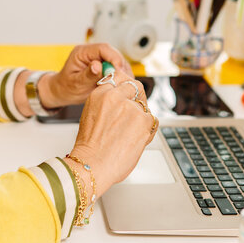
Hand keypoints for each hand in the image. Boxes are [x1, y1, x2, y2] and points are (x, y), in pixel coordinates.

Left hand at [38, 43, 132, 107]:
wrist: (63, 91)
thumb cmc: (66, 87)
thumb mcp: (75, 83)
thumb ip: (87, 74)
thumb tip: (98, 66)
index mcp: (82, 52)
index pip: (103, 48)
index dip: (114, 58)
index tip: (119, 72)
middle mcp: (92, 52)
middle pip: (113, 54)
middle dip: (120, 66)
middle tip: (124, 81)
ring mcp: (99, 58)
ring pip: (118, 60)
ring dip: (123, 72)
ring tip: (124, 85)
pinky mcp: (104, 65)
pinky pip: (117, 68)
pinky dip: (121, 76)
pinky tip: (121, 85)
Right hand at [63, 72, 157, 200]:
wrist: (92, 165)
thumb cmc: (90, 146)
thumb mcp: (91, 115)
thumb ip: (107, 102)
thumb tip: (123, 97)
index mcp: (100, 94)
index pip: (119, 77)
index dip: (126, 86)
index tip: (129, 92)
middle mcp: (115, 97)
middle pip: (136, 87)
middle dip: (138, 98)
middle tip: (135, 111)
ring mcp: (130, 107)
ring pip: (144, 107)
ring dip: (141, 119)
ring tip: (129, 135)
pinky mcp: (143, 120)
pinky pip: (152, 121)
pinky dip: (147, 130)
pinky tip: (135, 140)